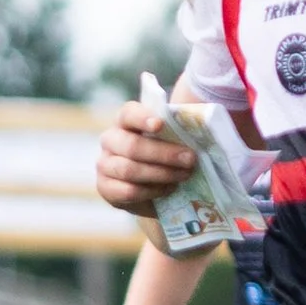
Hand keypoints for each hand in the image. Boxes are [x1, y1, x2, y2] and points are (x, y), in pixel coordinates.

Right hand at [96, 101, 197, 215]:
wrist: (154, 188)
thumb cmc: (166, 155)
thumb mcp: (172, 141)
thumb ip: (178, 134)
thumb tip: (200, 135)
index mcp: (125, 121)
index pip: (129, 113)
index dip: (143, 118)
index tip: (161, 124)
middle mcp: (111, 140)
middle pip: (132, 145)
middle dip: (164, 154)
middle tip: (190, 159)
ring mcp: (104, 164)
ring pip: (129, 170)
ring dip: (161, 174)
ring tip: (183, 176)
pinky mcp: (105, 187)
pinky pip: (128, 191)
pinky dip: (151, 191)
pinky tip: (168, 189)